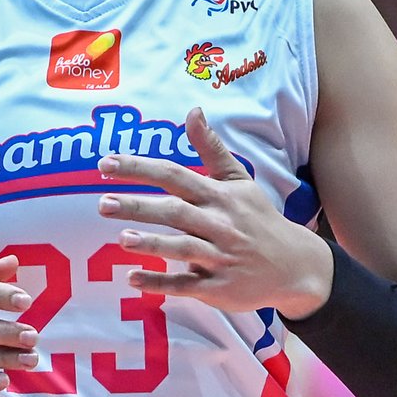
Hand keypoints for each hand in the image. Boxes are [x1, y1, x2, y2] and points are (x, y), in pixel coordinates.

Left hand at [97, 107, 332, 318]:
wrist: (294, 265)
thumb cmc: (258, 218)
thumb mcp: (238, 180)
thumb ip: (211, 148)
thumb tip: (193, 110)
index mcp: (218, 195)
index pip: (174, 175)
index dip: (140, 169)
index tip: (105, 164)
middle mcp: (218, 224)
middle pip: (174, 211)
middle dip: (138, 206)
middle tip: (102, 203)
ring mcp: (219, 257)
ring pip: (182, 248)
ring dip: (152, 244)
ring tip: (121, 239)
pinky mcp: (219, 287)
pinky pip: (187, 285)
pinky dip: (161, 282)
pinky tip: (133, 278)